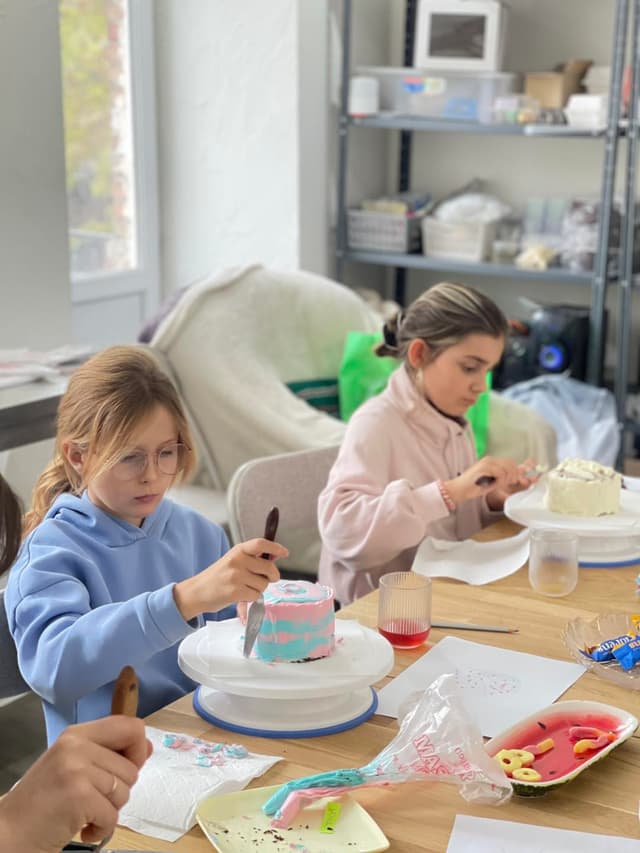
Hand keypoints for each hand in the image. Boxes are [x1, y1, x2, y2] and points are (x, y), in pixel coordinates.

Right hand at [0, 715, 149, 852]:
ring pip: (124, 792)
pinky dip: (100, 829)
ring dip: (108, 811)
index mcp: (77, 734)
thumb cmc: (44, 801)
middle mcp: (76, 746)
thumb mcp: (74, 765)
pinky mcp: (78, 796)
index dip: (137, 750)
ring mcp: (77, 769)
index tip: (125, 767)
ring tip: (84, 812)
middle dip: (118, 791)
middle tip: (91, 799)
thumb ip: (109, 754)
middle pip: (131, 767)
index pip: (130, 726)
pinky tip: (81, 828)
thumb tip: (146, 747)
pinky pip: (112, 816)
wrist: (10, 830)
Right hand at [173, 538, 287, 621]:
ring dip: (259, 589)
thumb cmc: (218, 576)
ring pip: (264, 584)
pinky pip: (256, 596)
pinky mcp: (235, 592)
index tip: (285, 553)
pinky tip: (241, 595)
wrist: (197, 592)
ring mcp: (236, 576)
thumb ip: (253, 558)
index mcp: (238, 550)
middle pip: (268, 567)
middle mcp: (237, 561)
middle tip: (268, 579)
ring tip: (245, 587)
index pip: (260, 544)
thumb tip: (275, 556)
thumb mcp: (233, 560)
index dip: (275, 547)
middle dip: (272, 576)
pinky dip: (251, 598)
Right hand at [444, 456, 532, 509]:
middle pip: (511, 464)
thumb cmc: (472, 488)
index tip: (522, 481)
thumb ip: (502, 479)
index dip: (518, 472)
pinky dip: (500, 481)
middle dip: (514, 476)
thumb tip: (517, 479)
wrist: (458, 490)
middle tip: (508, 485)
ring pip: (507, 468)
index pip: (510, 462)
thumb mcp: (492, 483)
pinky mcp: (483, 468)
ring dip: (505, 480)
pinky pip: (500, 473)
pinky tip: (493, 485)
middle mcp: (489, 460)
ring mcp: (486, 463)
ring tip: (497, 485)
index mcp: (491, 462)